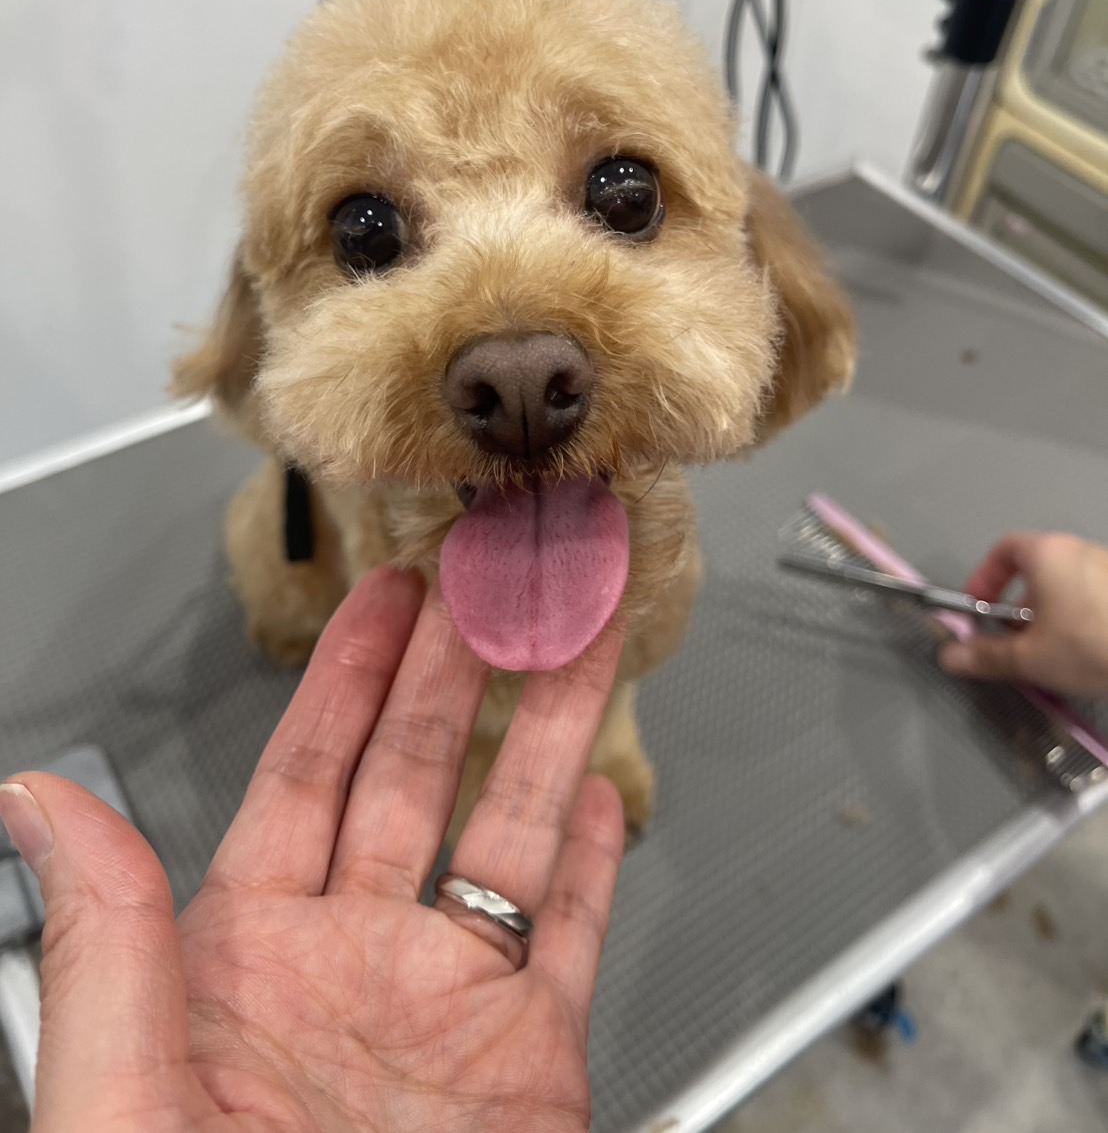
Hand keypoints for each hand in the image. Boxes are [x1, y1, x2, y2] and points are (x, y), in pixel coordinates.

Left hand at [0, 568, 625, 1132]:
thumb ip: (106, 945)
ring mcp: (448, 1011)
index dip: (348, 679)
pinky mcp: (530, 1068)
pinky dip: (593, 867)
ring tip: (575, 647)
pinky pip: (568, 942)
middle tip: (491, 589)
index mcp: (245, 960)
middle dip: (458, 675)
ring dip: (546, 736)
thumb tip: (40, 803)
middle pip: (418, 779)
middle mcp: (352, 964)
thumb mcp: (122, 1109)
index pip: (306, 775)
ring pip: (508, 834)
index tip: (384, 600)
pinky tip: (602, 801)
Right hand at [938, 531, 1107, 697]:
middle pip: (1038, 570)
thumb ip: (987, 656)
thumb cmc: (1091, 645)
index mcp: (1049, 554)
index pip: (1005, 549)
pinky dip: (1082, 620)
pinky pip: (1096, 599)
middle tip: (1015, 641)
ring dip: (1052, 615)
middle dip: (1019, 607)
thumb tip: (951, 657)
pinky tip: (1088, 653)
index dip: (985, 577)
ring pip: (1069, 587)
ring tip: (1053, 654)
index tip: (980, 608)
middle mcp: (1081, 551)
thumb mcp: (1031, 658)